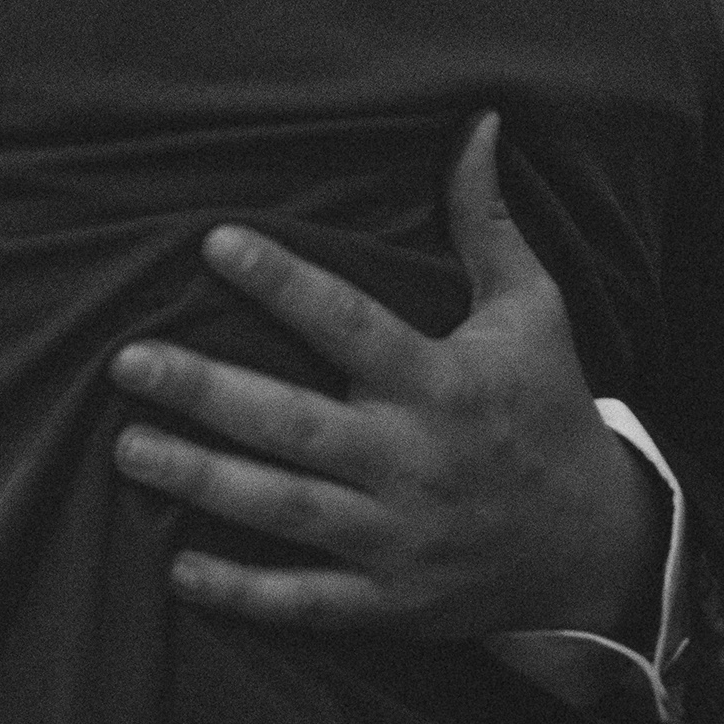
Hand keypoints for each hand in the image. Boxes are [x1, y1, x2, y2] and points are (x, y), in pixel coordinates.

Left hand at [106, 113, 659, 641]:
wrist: (598, 548)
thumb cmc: (548, 410)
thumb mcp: (531, 311)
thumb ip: (486, 221)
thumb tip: (480, 122)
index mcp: (441, 383)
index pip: (350, 323)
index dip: (283, 282)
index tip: (214, 241)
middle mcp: (414, 460)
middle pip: (294, 425)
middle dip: (206, 394)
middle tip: (126, 363)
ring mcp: (400, 537)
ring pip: (286, 510)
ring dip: (203, 481)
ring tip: (127, 448)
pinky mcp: (392, 601)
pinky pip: (309, 600)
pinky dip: (245, 593)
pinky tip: (178, 569)